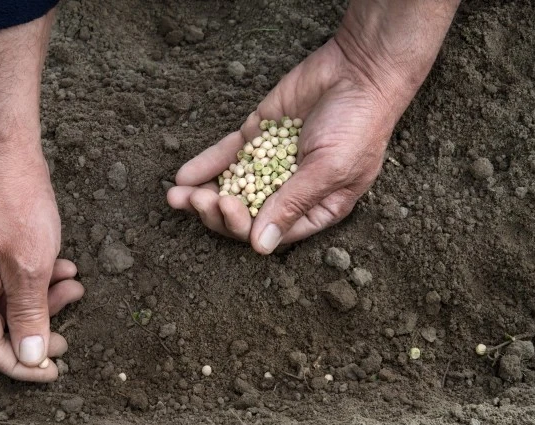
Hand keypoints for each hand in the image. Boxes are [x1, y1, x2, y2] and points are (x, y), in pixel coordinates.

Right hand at [0, 153, 83, 380]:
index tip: (53, 371)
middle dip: (35, 334)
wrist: (6, 151)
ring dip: (44, 303)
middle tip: (68, 340)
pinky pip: (9, 282)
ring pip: (7, 305)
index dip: (20, 365)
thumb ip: (30, 315)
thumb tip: (28, 358)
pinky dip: (37, 283)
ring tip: (75, 287)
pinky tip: (65, 269)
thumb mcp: (31, 266)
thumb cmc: (17, 203)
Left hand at [168, 39, 393, 252]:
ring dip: (201, 194)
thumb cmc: (359, 124)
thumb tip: (261, 246)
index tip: (228, 207)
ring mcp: (269, 164)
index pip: (271, 231)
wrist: (360, 68)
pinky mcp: (255, 137)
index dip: (244, 227)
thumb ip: (293, 205)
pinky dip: (204, 166)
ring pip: (230, 186)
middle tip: (197, 202)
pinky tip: (182, 176)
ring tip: (174, 197)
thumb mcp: (330, 169)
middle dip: (217, 213)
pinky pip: (225, 156)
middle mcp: (289, 191)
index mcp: (315, 209)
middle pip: (246, 214)